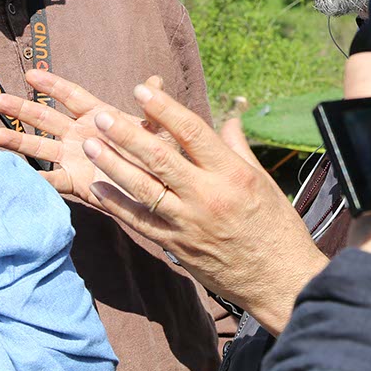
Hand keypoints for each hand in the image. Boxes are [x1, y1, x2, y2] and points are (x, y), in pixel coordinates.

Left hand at [0, 69, 326, 334]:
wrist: (279, 280)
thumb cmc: (277, 227)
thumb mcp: (263, 181)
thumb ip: (237, 148)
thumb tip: (228, 118)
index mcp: (232, 173)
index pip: (193, 132)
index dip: (165, 109)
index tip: (142, 90)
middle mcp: (208, 196)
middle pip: (160, 158)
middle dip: (127, 134)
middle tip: (101, 115)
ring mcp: (189, 223)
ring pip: (143, 189)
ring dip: (113, 165)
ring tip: (91, 145)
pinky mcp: (177, 246)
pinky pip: (140, 222)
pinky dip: (117, 204)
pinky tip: (97, 189)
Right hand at [0, 72, 165, 200]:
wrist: (159, 191)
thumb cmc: (159, 155)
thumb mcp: (158, 131)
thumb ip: (153, 108)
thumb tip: (155, 80)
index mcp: (98, 116)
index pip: (71, 96)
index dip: (51, 85)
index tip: (30, 74)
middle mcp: (80, 134)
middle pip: (45, 118)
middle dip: (21, 109)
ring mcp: (74, 158)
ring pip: (40, 147)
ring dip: (18, 140)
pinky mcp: (75, 182)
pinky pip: (50, 180)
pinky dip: (32, 178)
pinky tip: (11, 174)